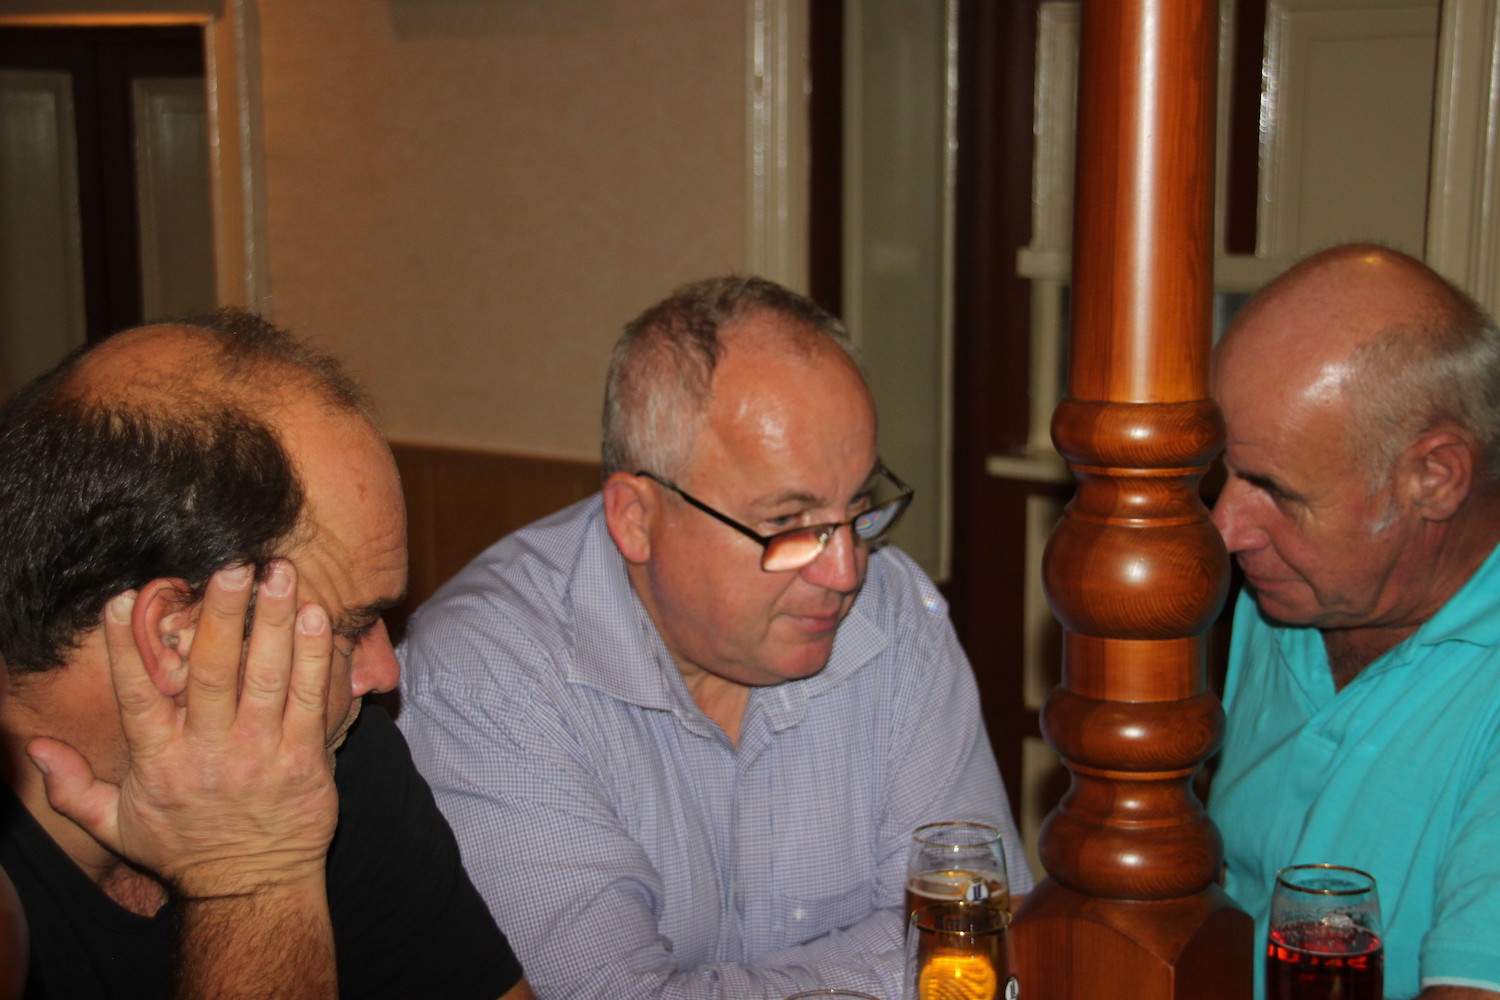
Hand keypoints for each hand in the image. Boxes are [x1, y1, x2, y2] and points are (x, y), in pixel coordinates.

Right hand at [29, 561, 338, 898]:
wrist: (252, 888)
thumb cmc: (184, 850)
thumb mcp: (116, 826)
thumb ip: (72, 787)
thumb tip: (32, 747)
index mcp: (159, 762)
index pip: (137, 697)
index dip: (126, 648)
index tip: (120, 599)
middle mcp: (209, 753)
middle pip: (212, 674)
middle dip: (220, 616)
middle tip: (229, 565)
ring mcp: (261, 754)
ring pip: (266, 677)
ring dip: (275, 621)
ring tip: (279, 573)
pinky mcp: (306, 760)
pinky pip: (311, 699)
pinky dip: (314, 656)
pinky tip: (315, 616)